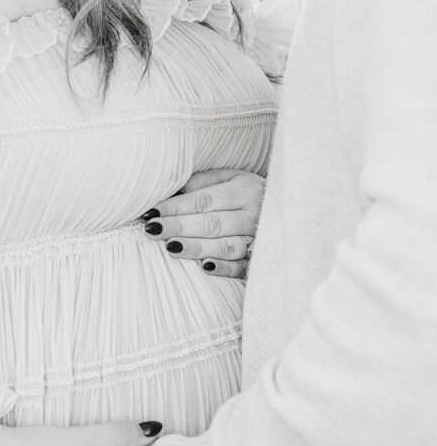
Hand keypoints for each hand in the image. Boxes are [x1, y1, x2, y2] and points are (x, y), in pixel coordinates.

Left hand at [141, 169, 264, 277]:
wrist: (293, 210)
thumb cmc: (252, 192)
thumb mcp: (234, 177)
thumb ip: (205, 181)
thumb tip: (174, 188)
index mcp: (244, 190)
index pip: (204, 200)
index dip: (177, 206)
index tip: (152, 212)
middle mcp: (253, 214)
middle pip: (212, 223)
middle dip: (179, 227)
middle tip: (152, 230)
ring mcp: (260, 239)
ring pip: (226, 246)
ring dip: (197, 247)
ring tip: (170, 247)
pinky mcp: (263, 261)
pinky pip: (244, 267)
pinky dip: (225, 268)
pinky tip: (204, 267)